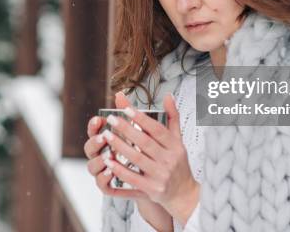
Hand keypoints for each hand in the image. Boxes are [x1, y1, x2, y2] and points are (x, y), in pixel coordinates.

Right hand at [83, 106, 146, 199]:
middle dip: (95, 141)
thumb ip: (127, 113)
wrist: (151, 176)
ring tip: (107, 156)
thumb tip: (120, 93)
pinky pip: (101, 184)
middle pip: (89, 148)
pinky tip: (110, 173)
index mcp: (104, 139)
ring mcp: (101, 170)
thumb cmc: (141, 149)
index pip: (93, 130)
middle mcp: (99, 154)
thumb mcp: (138, 130)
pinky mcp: (108, 186)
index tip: (99, 119)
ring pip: (92, 166)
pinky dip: (103, 178)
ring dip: (98, 161)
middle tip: (103, 137)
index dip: (93, 125)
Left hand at [101, 92, 199, 224]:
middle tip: (111, 119)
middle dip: (126, 129)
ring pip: (136, 159)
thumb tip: (168, 95)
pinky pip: (132, 178)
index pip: (157, 130)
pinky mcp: (151, 190)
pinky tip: (108, 160)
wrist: (183, 194)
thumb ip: (172, 117)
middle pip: (145, 142)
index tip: (126, 109)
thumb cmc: (177, 163)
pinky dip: (119, 170)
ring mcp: (160, 176)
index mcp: (175, 146)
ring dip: (120, 147)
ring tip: (106, 136)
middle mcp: (169, 160)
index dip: (142, 118)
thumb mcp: (178, 140)